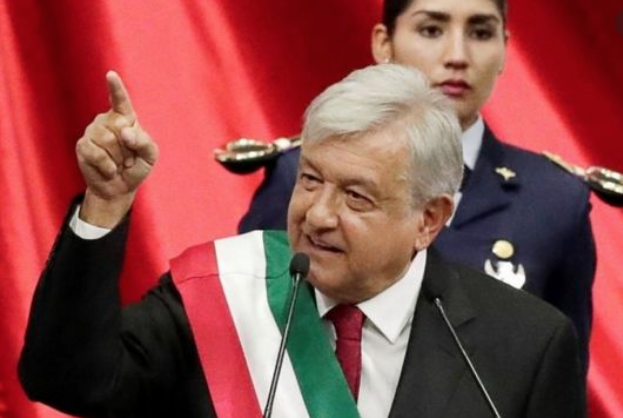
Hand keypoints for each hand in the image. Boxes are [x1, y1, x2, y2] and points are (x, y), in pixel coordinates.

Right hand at [76, 71, 158, 226]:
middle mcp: (106, 120)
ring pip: (108, 140)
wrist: (119, 188)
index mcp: (125, 118)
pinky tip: (108, 170)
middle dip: (128, 148)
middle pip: (119, 127)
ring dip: (118, 158)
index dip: (116, 88)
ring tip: (117, 163)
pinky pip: (97, 154)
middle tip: (127, 158)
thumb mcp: (150, 156)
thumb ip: (145, 142)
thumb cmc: (136, 167)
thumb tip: (124, 131)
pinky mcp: (82, 146)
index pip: (120, 100)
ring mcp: (92, 132)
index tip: (111, 74)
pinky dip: (107, 167)